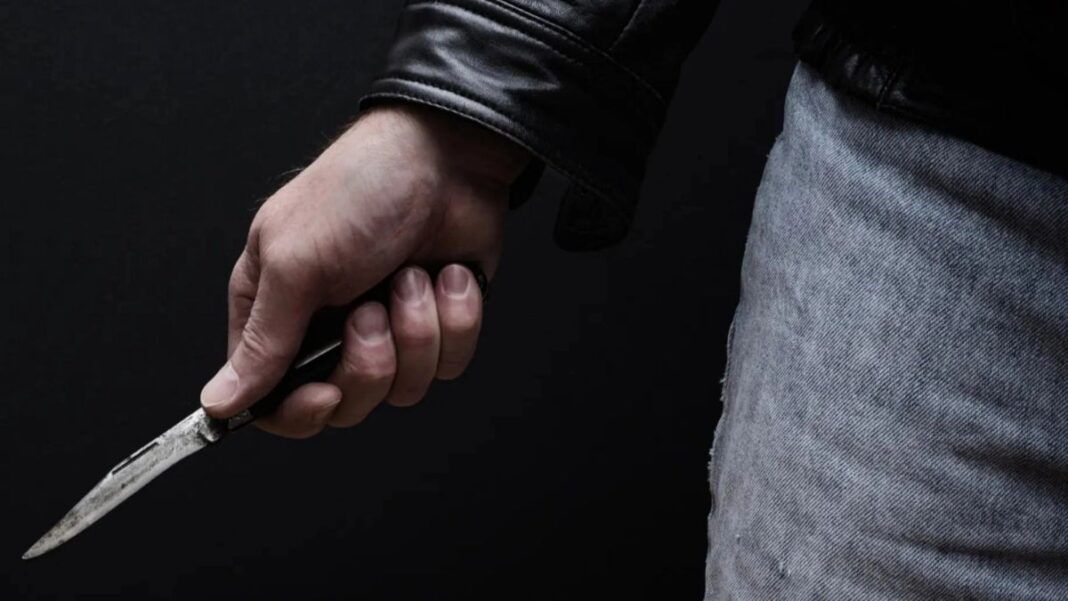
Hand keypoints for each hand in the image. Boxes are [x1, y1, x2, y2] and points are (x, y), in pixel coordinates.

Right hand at [199, 105, 529, 437]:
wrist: (448, 156)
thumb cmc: (360, 189)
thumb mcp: (295, 261)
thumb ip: (262, 341)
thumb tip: (218, 403)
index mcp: (277, 310)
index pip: (272, 399)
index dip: (300, 410)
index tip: (324, 393)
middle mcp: (330, 327)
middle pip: (345, 403)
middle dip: (368, 362)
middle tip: (370, 310)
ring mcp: (388, 328)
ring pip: (402, 389)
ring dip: (415, 331)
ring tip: (409, 276)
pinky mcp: (438, 323)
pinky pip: (449, 364)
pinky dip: (454, 319)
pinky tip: (447, 276)